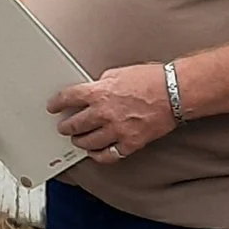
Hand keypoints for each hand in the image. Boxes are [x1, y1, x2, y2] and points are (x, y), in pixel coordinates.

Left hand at [46, 63, 176, 164]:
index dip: (57, 104)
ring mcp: (117, 130)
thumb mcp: (119, 73)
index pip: (68, 98)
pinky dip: (99, 155)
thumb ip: (102, 84)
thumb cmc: (152, 80)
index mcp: (99, 92)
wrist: (175, 92)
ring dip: (80, 142)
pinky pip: (108, 155)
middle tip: (63, 127)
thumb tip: (93, 91)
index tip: (53, 107)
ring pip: (88, 142)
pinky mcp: (130, 143)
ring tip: (78, 140)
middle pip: (74, 124)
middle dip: (66, 126)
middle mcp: (104, 113)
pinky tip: (96, 153)